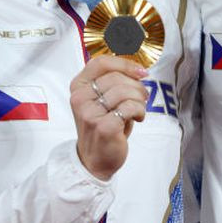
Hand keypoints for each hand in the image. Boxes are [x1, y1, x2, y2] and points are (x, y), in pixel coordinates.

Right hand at [69, 56, 149, 180]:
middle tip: (143, 96)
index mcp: (78, 87)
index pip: (101, 62)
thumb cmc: (101, 126)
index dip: (125, 64)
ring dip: (139, 100)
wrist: (94, 160)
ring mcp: (90, 113)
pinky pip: (130, 107)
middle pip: (116, 77)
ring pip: (125, 91)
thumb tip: (139, 70)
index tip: (141, 72)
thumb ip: (112, 82)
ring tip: (138, 109)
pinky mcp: (103, 126)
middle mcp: (80, 98)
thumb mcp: (100, 100)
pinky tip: (138, 118)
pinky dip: (140, 111)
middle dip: (136, 86)